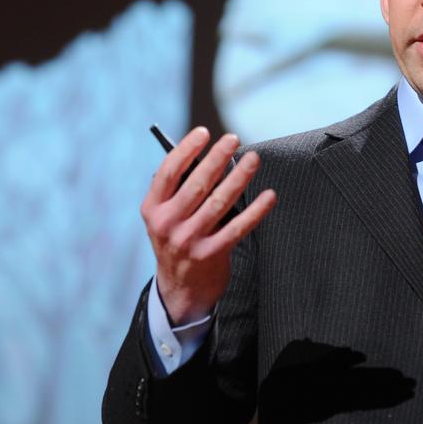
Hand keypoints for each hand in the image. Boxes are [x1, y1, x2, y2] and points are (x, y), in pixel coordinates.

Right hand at [141, 127, 276, 325]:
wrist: (179, 290)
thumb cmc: (177, 241)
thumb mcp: (166, 218)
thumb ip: (179, 191)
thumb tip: (210, 157)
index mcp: (153, 209)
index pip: (168, 172)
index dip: (186, 150)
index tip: (204, 133)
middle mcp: (168, 224)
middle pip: (196, 184)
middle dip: (217, 158)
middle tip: (233, 139)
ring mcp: (188, 241)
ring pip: (219, 202)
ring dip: (239, 177)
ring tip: (253, 160)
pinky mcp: (210, 255)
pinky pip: (238, 227)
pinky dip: (256, 210)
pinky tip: (269, 196)